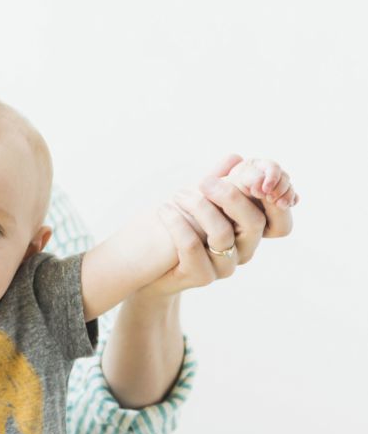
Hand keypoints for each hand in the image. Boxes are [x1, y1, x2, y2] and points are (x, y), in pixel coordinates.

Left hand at [145, 154, 297, 296]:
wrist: (152, 261)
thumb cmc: (182, 225)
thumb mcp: (204, 200)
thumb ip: (222, 180)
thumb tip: (236, 157)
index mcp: (251, 230)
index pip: (280, 220)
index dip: (274, 197)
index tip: (252, 176)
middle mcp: (244, 250)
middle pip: (255, 221)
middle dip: (231, 195)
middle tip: (203, 181)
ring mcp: (225, 266)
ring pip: (222, 233)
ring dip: (199, 206)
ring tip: (177, 194)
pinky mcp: (202, 276)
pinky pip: (193, 246)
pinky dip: (177, 223)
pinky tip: (164, 209)